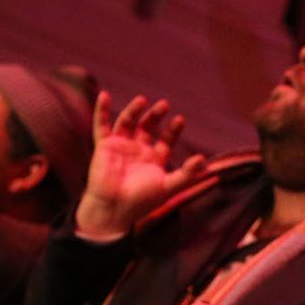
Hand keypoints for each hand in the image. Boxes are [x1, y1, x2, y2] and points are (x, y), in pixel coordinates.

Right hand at [76, 92, 207, 237]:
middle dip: (155, 116)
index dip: (173, 130)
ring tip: (142, 100)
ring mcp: (121, 146)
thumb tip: (203, 159)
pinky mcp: (104, 146)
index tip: (180, 119)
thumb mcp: (169, 186)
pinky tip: (104, 96)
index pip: (166, 139)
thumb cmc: (142, 201)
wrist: (115, 208)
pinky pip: (101, 126)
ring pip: (127, 122)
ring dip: (134, 110)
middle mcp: (138, 150)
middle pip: (148, 126)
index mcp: (154, 158)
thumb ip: (187, 174)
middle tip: (164, 105)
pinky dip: (101, 111)